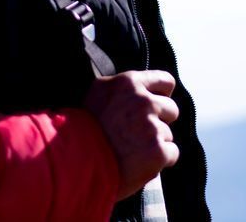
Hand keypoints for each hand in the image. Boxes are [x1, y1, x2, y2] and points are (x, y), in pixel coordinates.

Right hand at [81, 69, 180, 199]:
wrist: (73, 162)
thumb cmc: (81, 130)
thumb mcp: (97, 94)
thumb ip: (122, 88)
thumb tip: (140, 89)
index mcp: (130, 83)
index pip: (165, 81)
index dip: (161, 96)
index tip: (154, 107)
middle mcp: (144, 101)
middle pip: (171, 108)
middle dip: (159, 121)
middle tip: (137, 134)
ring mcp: (152, 127)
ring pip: (168, 134)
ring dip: (155, 143)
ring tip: (130, 151)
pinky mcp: (158, 151)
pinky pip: (172, 153)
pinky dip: (159, 161)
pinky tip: (138, 163)